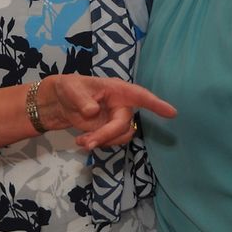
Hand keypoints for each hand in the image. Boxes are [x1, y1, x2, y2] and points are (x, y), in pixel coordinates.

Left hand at [43, 76, 175, 149]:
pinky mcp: (109, 130)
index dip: (156, 105)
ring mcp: (116, 119)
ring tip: (82, 142)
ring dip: (102, 142)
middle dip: (107, 135)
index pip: (140, 95)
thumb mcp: (72, 89)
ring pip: (120, 136)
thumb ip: (82, 100)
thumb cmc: (69, 88)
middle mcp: (121, 104)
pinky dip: (98, 144)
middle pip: (124, 124)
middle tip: (88, 142)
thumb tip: (92, 112)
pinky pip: (111, 141)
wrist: (59, 103)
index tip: (172, 113)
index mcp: (117, 89)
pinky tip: (82, 142)